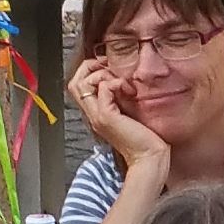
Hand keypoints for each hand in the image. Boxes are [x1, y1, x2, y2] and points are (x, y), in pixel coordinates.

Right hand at [74, 54, 165, 170]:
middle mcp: (93, 114)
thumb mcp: (129, 111)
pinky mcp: (107, 117)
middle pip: (74, 83)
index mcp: (97, 113)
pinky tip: (129, 90)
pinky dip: (116, 82)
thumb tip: (119, 79)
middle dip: (91, 67)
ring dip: (103, 74)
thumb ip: (120, 97)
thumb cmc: (145, 138)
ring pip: (81, 84)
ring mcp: (97, 116)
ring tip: (122, 83)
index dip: (89, 71)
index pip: (78, 86)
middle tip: (110, 68)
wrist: (149, 158)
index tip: (108, 66)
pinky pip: (103, 88)